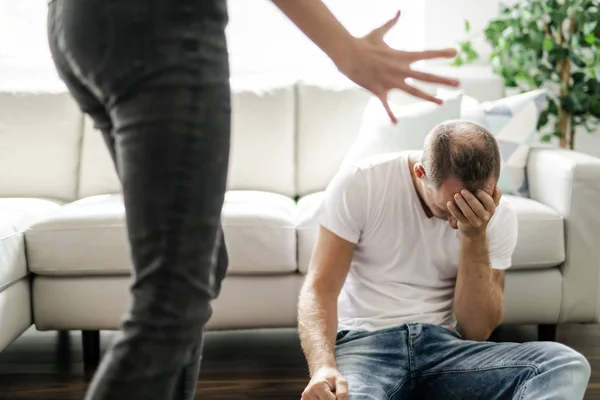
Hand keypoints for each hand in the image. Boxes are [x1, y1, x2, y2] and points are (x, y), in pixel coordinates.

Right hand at [301, 366, 348, 399]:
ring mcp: (305, 398)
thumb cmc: (332, 377)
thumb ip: (342, 393)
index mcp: (318, 386)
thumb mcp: (341, 381)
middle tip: (331, 393)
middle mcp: (308, 393)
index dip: (336, 398)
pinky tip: (322, 396)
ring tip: (327, 394)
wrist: (321, 372)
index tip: (335, 391)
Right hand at [336, 11, 458, 122]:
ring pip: (413, 91)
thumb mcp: (379, 32)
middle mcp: (400, 69)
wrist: (348, 54)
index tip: (455, 53)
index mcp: (401, 56)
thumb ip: (391, 23)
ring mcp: (390, 81)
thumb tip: (399, 11)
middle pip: (425, 76)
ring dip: (428, 97)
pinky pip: (386, 105)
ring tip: (441, 102)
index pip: (426, 54)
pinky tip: (395, 122)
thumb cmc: (363, 43)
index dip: (441, 53)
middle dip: (443, 79)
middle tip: (458, 83)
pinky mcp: (379, 90)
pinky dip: (390, 114)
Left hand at [447, 187, 501, 237]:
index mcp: (491, 210)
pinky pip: (459, 216)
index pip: (489, 203)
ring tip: (456, 195)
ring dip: (461, 203)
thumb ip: (495, 196)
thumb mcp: (490, 207)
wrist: (475, 233)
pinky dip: (453, 210)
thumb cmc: (482, 214)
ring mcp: (474, 222)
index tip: (476, 190)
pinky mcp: (465, 225)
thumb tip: (495, 185)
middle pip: (477, 207)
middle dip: (470, 198)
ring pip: (468, 212)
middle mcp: (484, 217)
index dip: (483, 196)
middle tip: (463, 191)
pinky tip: (449, 203)